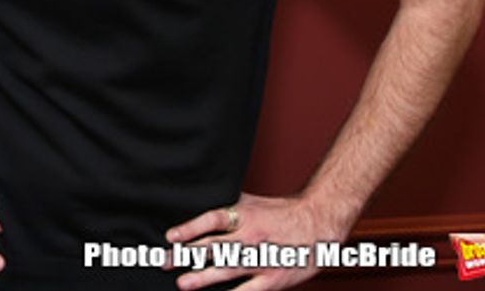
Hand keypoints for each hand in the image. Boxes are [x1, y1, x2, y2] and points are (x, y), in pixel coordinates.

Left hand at [166, 191, 350, 289]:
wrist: (319, 222)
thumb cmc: (284, 211)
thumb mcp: (252, 201)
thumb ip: (228, 206)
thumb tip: (200, 204)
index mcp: (244, 216)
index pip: (212, 220)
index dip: (190, 228)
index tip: (170, 236)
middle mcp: (250, 237)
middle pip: (214, 247)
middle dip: (187, 255)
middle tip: (165, 261)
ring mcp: (261, 260)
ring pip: (227, 269)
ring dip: (203, 277)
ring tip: (183, 283)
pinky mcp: (273, 279)